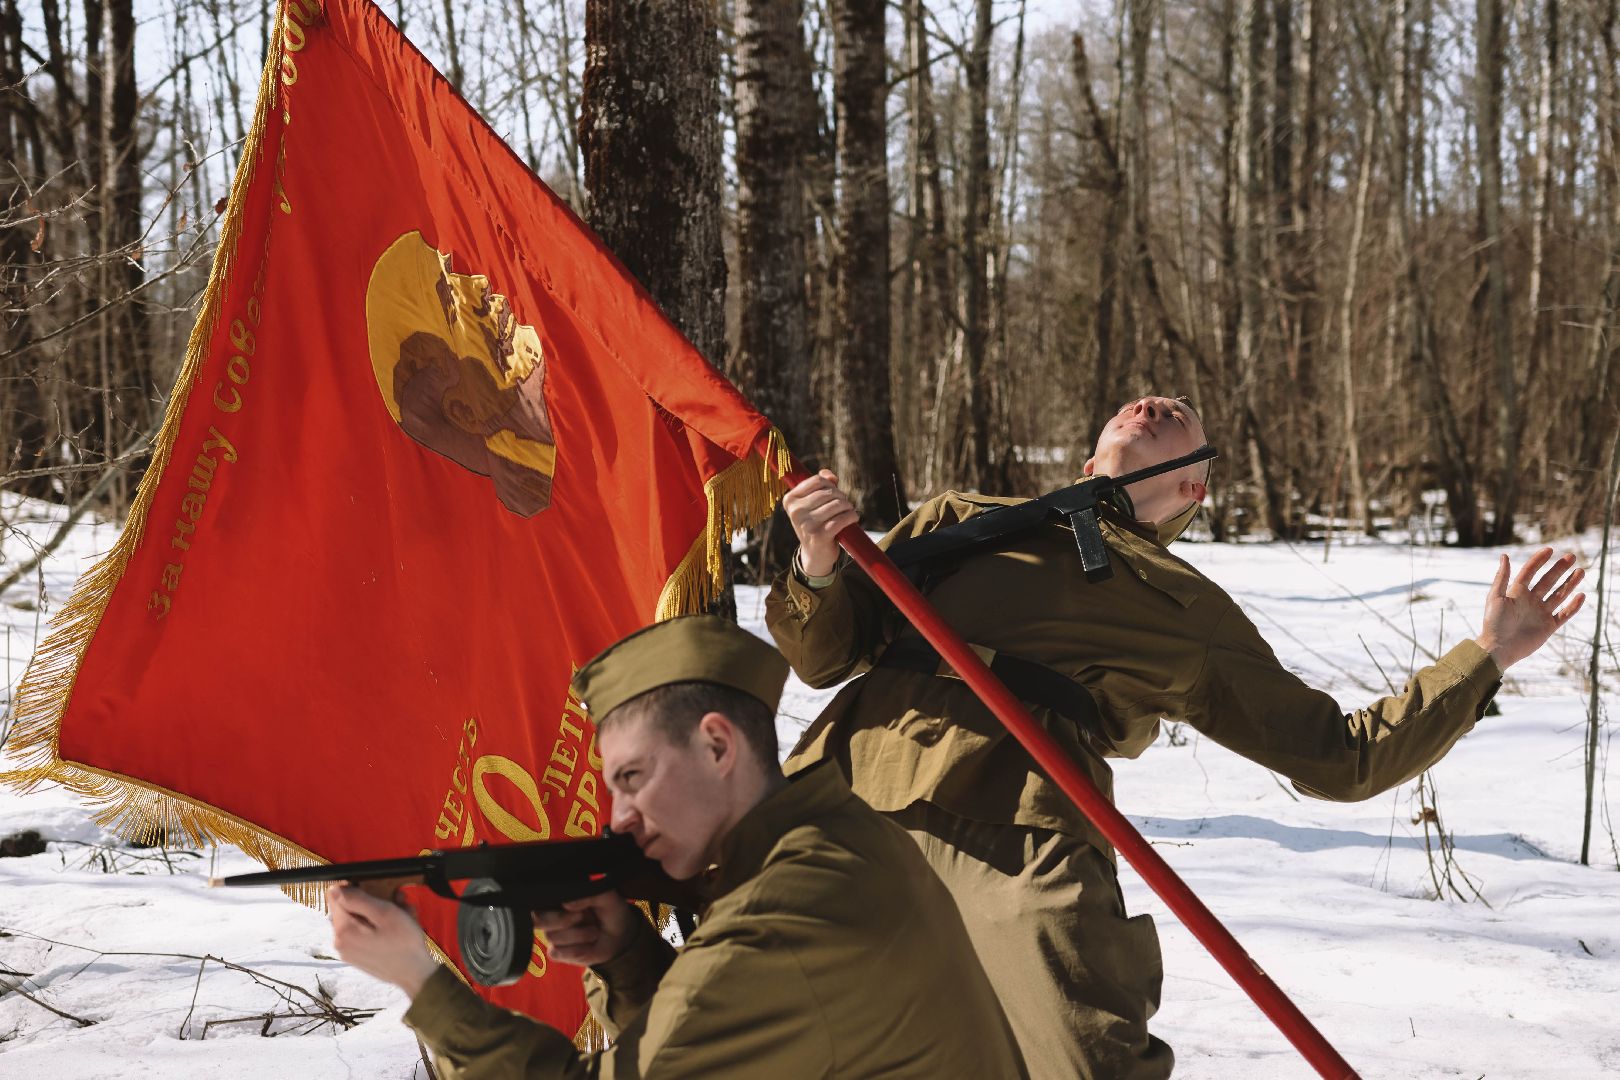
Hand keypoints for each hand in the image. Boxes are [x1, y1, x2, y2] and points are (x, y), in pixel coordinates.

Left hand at [327, 883, 438, 998]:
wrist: (415, 973)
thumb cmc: (404, 943)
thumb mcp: (385, 913)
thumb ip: (357, 899)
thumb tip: (334, 889)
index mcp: (343, 930)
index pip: (335, 896)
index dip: (355, 889)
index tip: (377, 893)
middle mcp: (339, 942)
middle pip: (347, 909)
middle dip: (371, 902)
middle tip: (397, 903)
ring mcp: (347, 951)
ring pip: (357, 920)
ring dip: (377, 914)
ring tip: (401, 916)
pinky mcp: (356, 956)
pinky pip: (362, 933)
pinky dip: (376, 927)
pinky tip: (394, 929)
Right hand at [533, 890, 638, 967]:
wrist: (621, 936)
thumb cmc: (611, 911)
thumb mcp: (606, 896)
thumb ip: (587, 895)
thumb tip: (566, 903)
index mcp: (559, 898)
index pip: (538, 898)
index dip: (548, 903)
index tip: (568, 904)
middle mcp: (551, 915)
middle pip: (537, 918)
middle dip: (561, 918)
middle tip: (581, 916)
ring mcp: (553, 934)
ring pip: (551, 936)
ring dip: (578, 935)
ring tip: (594, 931)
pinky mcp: (557, 952)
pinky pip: (557, 952)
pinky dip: (577, 949)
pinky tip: (588, 944)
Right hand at [782, 470, 858, 577]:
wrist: (814, 554)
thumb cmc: (815, 523)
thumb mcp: (812, 503)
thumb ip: (820, 485)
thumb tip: (829, 476)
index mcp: (790, 500)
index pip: (817, 481)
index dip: (830, 485)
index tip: (834, 493)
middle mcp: (796, 511)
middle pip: (829, 492)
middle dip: (841, 497)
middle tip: (844, 505)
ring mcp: (807, 524)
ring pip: (837, 504)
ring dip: (848, 507)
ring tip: (848, 511)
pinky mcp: (820, 536)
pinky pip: (842, 518)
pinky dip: (852, 516)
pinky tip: (853, 518)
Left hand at [1474, 548, 1585, 671]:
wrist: (1499, 648)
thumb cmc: (1493, 623)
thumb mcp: (1496, 597)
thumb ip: (1502, 578)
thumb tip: (1505, 556)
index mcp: (1516, 592)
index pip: (1530, 572)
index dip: (1539, 560)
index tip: (1550, 550)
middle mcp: (1530, 601)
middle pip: (1548, 581)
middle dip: (1559, 569)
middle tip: (1572, 557)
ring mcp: (1540, 613)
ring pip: (1559, 595)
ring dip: (1570, 584)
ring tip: (1580, 571)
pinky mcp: (1548, 626)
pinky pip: (1564, 614)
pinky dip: (1573, 606)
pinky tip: (1581, 595)